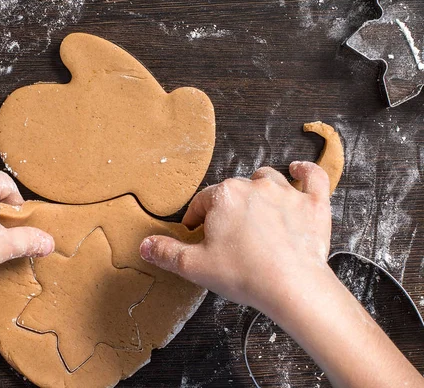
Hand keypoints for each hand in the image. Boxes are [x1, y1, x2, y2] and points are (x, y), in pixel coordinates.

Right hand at [141, 161, 423, 387]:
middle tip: (227, 235)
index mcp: (223, 197)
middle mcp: (253, 186)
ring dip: (259, 189)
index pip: (202, 202)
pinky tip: (298, 171)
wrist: (293, 286)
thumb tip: (144, 244)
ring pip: (268, 180)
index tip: (197, 234)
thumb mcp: (195, 267)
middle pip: (233, 190)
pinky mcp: (313, 204)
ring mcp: (286, 193)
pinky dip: (305, 173)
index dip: (197, 219)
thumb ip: (167, 253)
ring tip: (256, 208)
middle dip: (227, 208)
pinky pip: (312, 178)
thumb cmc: (244, 274)